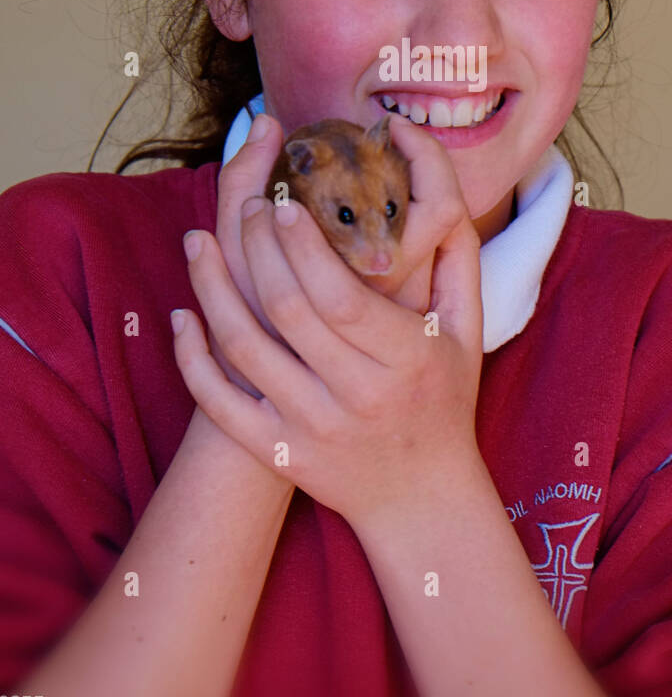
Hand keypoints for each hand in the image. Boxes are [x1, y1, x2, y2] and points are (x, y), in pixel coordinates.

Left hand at [172, 117, 483, 530]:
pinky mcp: (277, 452)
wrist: (422, 497)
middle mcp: (358, 395)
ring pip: (243, 348)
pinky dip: (191, 357)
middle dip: (257, 248)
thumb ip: (457, 262)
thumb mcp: (466, 332)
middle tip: (247, 207)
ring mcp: (312, 428)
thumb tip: (440, 199)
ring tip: (197, 241)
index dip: (304, 245)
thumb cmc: (443, 400)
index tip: (284, 202)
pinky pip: (218, 403)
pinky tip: (181, 315)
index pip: (341, 294)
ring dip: (211, 288)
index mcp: (405, 359)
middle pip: (288, 310)